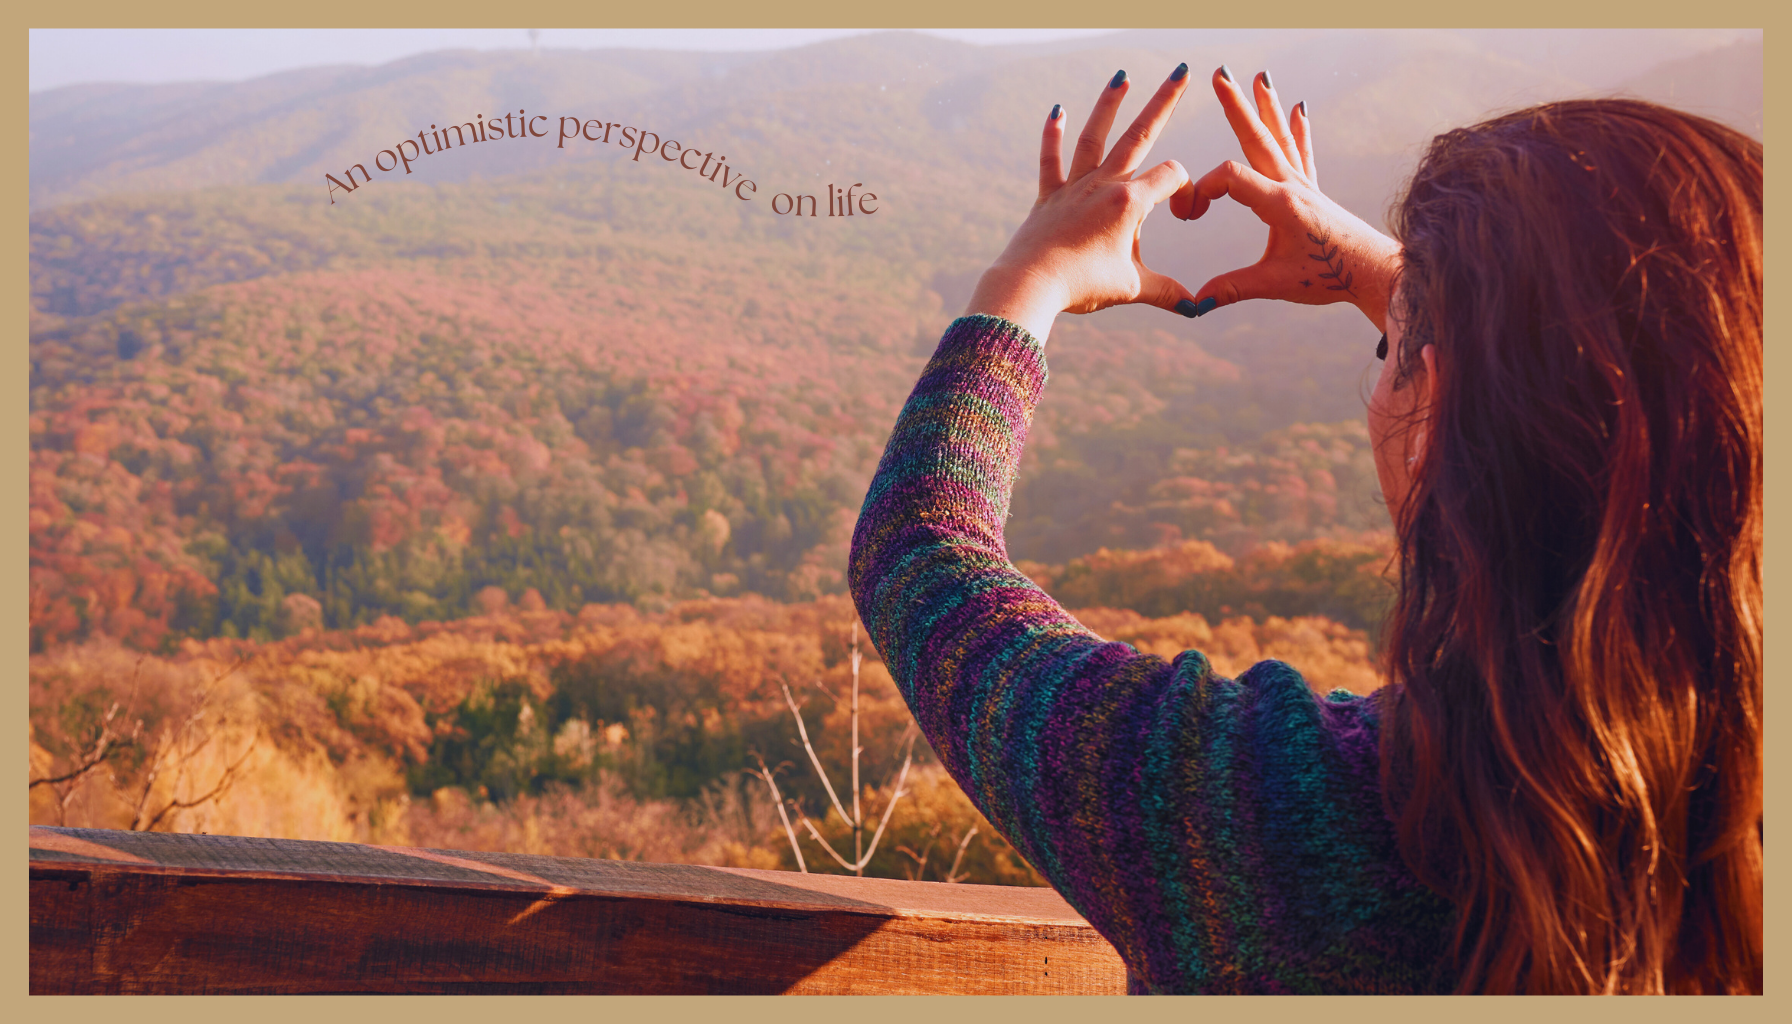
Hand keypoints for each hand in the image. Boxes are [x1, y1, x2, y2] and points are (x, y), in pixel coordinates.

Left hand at [965, 66, 1199, 342]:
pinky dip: (1052, 135)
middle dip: (1165, 101)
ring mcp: (1074, 187)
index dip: (1187, 191)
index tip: (1184, 216)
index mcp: (1130, 202)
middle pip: (1140, 134)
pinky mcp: (1048, 197)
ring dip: (1109, 105)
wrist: (1031, 285)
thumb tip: (1198, 307)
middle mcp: (1103, 185)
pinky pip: (1051, 161)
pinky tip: (1057, 110)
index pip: (1172, 176)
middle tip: (1183, 71)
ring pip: (1094, 137)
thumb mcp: (1132, 288)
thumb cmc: (1083, 286)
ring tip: (1121, 77)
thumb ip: (1167, 292)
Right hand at [1173, 67, 1400, 331]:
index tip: (1191, 215)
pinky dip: (1297, 130)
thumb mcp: (1275, 284)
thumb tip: (1195, 303)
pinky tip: (1298, 109)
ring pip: (1280, 138)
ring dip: (1267, 107)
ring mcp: (1305, 186)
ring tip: (1260, 76)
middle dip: (1237, 106)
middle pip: (1258, 138)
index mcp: (1279, 203)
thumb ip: (1233, 288)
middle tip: (1220, 74)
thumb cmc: (1328, 276)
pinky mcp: (1314, 193)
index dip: (1204, 190)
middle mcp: (1292, 186)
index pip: (1231, 178)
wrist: (1373, 273)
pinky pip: (1302, 154)